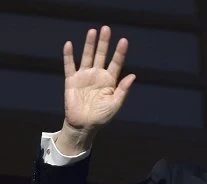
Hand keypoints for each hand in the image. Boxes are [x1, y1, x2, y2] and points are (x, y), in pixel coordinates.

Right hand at [56, 25, 134, 153]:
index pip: (116, 63)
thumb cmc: (102, 117)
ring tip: (92, 31)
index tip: (124, 41)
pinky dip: (69, 55)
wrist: (84, 125)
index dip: (119, 52)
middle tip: (106, 29)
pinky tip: (69, 44)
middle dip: (104, 43)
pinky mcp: (72, 81)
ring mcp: (84, 77)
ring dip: (89, 44)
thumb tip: (133, 75)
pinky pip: (69, 65)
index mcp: (110, 81)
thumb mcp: (115, 104)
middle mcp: (97, 76)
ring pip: (87, 57)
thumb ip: (123, 90)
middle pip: (101, 55)